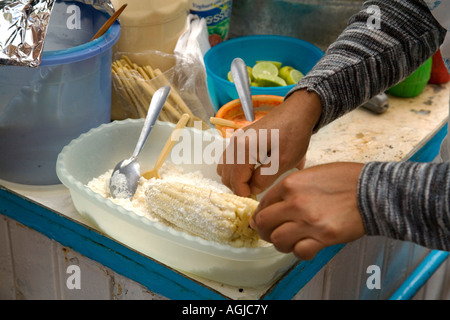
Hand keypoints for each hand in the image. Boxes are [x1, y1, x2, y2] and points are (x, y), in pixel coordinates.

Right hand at [216, 90, 321, 196]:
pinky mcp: (239, 138)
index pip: (234, 181)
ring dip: (236, 178)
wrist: (297, 112)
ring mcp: (235, 139)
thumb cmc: (293, 136)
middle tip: (256, 190)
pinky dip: (236, 169)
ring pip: (225, 168)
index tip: (257, 197)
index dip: (244, 193)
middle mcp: (234, 143)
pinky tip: (252, 170)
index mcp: (243, 148)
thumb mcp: (283, 162)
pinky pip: (229, 159)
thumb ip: (264, 180)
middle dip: (239, 186)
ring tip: (254, 181)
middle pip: (225, 175)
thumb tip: (252, 189)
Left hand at [250, 162, 365, 259]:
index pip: (263, 204)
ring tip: (291, 240)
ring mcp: (308, 221)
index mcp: (290, 184)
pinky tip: (305, 246)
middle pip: (264, 223)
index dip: (261, 215)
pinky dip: (299, 252)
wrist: (372, 190)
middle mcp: (295, 203)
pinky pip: (299, 252)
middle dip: (264, 230)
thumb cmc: (345, 180)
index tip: (264, 221)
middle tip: (272, 233)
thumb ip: (289, 189)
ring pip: (277, 240)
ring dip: (281, 243)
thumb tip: (270, 204)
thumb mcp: (311, 174)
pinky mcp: (323, 237)